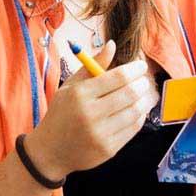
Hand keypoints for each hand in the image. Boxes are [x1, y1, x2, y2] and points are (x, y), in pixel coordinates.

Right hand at [26, 40, 154, 179]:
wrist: (50, 151)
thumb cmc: (62, 113)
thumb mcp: (70, 86)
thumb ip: (92, 65)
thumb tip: (112, 44)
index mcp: (80, 94)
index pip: (118, 77)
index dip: (135, 69)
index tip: (141, 66)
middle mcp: (90, 114)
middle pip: (130, 93)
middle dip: (142, 83)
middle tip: (144, 80)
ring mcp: (100, 133)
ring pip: (135, 111)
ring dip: (145, 100)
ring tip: (144, 94)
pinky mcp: (108, 149)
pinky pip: (133, 128)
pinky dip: (139, 116)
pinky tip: (137, 110)